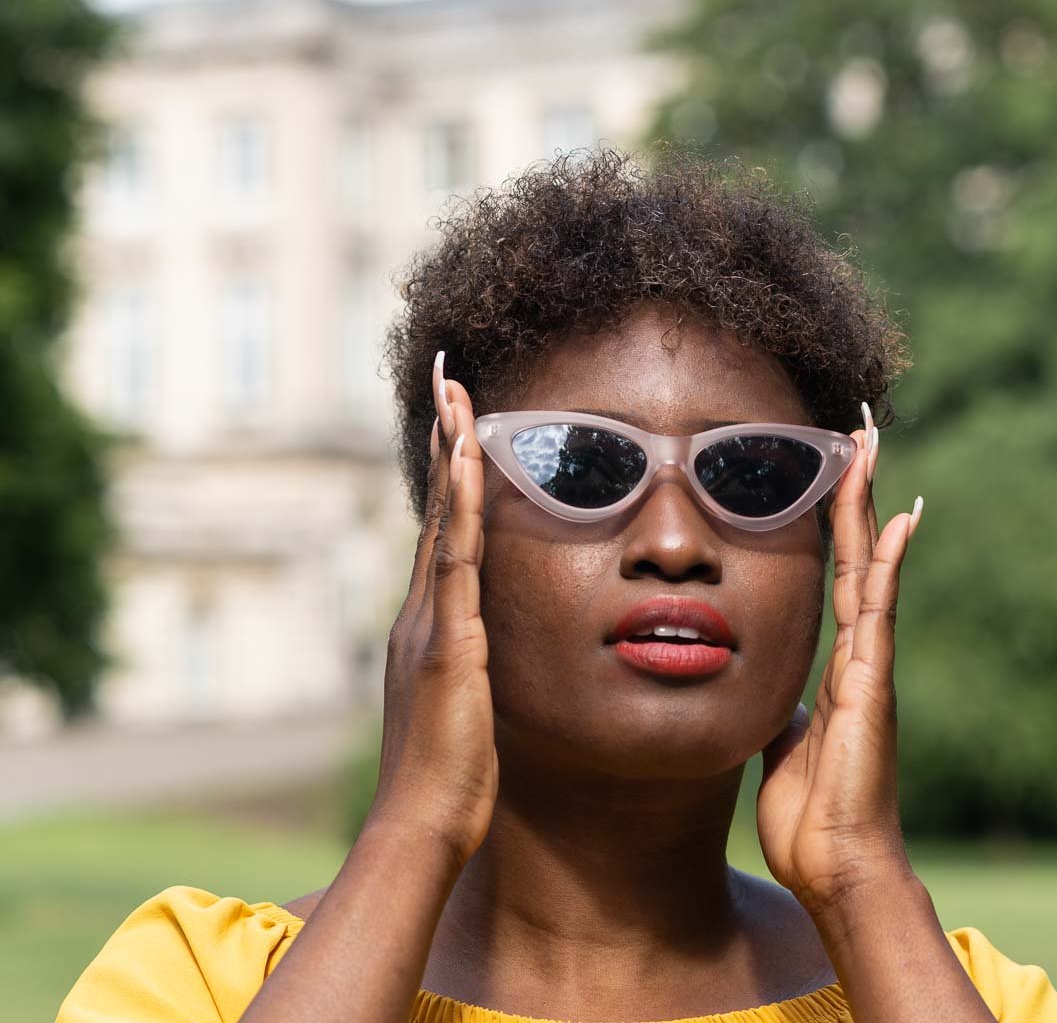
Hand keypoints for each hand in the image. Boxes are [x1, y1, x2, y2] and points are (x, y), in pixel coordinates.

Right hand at [363, 350, 497, 865]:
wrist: (422, 824)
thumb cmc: (451, 781)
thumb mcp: (468, 710)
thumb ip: (473, 675)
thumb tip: (488, 660)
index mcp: (430, 628)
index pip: (445, 533)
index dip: (451, 478)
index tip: (459, 425)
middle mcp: (421, 613)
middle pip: (437, 509)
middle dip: (444, 442)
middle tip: (449, 379)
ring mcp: (430, 622)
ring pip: (443, 518)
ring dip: (450, 454)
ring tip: (456, 394)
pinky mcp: (446, 640)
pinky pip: (457, 556)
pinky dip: (461, 504)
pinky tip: (468, 461)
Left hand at [757, 406, 922, 917]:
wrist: (837, 868)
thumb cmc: (811, 820)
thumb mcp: (781, 748)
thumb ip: (783, 711)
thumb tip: (769, 692)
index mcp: (836, 668)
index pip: (835, 577)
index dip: (834, 524)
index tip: (834, 472)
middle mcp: (858, 656)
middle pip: (856, 554)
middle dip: (855, 491)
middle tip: (858, 430)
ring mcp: (869, 666)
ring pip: (868, 565)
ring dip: (868, 502)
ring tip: (870, 444)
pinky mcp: (872, 683)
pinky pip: (879, 608)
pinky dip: (889, 560)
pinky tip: (897, 516)